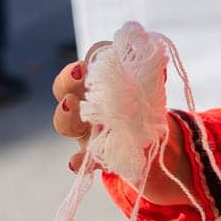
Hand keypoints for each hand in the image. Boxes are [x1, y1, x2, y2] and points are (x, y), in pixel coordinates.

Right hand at [51, 48, 193, 204]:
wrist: (152, 142)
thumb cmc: (145, 107)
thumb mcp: (152, 88)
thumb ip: (152, 76)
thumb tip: (156, 64)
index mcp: (99, 80)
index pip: (85, 64)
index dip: (89, 58)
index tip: (91, 61)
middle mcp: (86, 103)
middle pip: (64, 88)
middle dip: (67, 80)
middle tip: (78, 73)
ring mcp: (86, 130)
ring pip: (66, 123)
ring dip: (65, 114)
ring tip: (70, 106)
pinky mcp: (93, 156)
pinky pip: (81, 160)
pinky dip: (78, 161)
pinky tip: (76, 162)